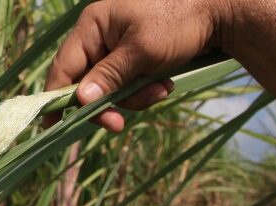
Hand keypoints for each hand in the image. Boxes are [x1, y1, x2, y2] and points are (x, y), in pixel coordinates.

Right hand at [43, 0, 229, 131]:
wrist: (222, 11)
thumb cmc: (180, 22)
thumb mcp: (141, 51)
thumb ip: (108, 76)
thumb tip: (79, 100)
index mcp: (92, 26)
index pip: (63, 67)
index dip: (56, 97)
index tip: (53, 125)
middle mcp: (99, 36)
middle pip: (86, 83)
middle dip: (106, 103)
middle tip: (118, 124)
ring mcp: (116, 48)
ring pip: (108, 88)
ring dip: (132, 97)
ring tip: (159, 90)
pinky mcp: (133, 59)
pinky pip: (127, 85)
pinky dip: (143, 90)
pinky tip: (164, 84)